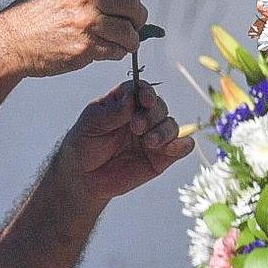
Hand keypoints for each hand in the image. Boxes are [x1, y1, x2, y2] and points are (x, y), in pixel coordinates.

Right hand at [0, 0, 148, 79]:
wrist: (12, 41)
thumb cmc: (37, 15)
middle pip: (133, 5)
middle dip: (136, 17)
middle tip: (130, 24)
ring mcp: (87, 23)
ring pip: (130, 32)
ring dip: (130, 39)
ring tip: (121, 40)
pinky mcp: (86, 48)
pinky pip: (118, 51)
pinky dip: (117, 52)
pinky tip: (107, 49)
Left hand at [54, 81, 195, 209]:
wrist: (83, 177)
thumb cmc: (84, 144)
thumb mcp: (91, 123)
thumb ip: (112, 112)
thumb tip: (133, 99)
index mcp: (125, 103)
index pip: (141, 90)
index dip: (146, 92)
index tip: (145, 101)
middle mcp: (142, 116)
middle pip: (159, 107)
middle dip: (151, 115)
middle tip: (137, 127)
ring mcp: (153, 136)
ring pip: (171, 126)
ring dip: (164, 132)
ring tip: (149, 142)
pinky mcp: (162, 157)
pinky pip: (181, 148)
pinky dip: (183, 145)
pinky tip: (175, 147)